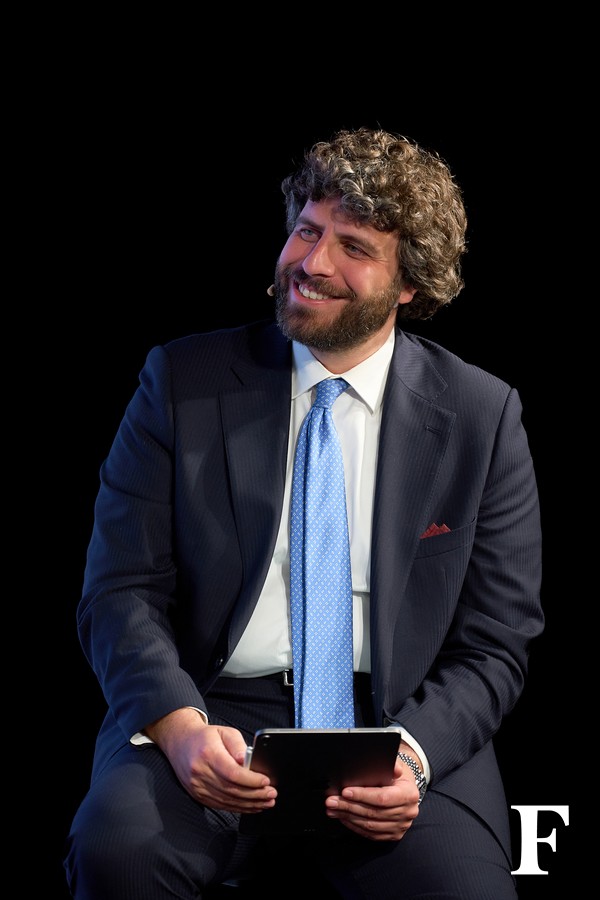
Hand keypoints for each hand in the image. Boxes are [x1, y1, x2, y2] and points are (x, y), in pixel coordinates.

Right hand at [145, 707, 276, 812]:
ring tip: (266, 802)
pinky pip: (220, 805)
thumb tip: (246, 761)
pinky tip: (251, 806)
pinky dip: (238, 808)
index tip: (266, 781)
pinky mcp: (198, 795)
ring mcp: (197, 786)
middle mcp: (200, 772)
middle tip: (272, 794)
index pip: (232, 773)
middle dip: (255, 794)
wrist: (180, 743)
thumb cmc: (205, 736)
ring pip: (227, 800)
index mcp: (208, 754)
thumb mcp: (224, 731)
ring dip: (249, 804)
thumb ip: (238, 745)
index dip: (251, 780)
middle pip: (232, 789)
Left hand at [324, 755, 420, 840]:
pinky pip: (371, 834)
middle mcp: (408, 813)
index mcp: (409, 795)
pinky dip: (355, 827)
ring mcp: (401, 827)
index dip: (362, 796)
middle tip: (331, 801)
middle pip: (374, 813)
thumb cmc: (397, 776)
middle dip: (349, 807)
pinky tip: (344, 819)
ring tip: (333, 810)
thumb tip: (393, 767)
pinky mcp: (393, 835)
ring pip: (370, 825)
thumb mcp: (396, 766)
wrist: (406, 789)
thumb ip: (392, 765)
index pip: (382, 798)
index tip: (345, 792)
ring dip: (348, 818)